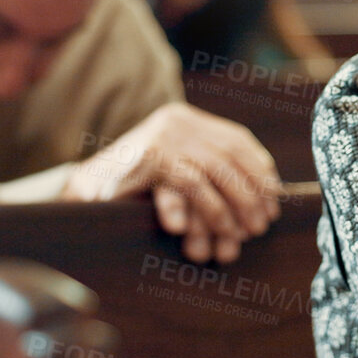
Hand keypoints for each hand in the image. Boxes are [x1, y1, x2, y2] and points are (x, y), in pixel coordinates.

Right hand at [62, 103, 281, 263]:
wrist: (84, 186)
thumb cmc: (136, 188)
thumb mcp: (177, 171)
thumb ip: (210, 173)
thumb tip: (263, 203)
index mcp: (188, 120)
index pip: (238, 142)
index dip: (261, 173)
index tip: (273, 203)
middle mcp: (178, 121)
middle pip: (230, 157)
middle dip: (249, 195)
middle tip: (258, 228)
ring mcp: (161, 136)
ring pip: (211, 172)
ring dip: (227, 209)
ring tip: (235, 237)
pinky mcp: (147, 156)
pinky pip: (186, 184)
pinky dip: (199, 208)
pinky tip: (198, 229)